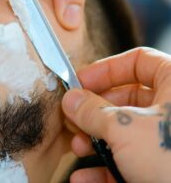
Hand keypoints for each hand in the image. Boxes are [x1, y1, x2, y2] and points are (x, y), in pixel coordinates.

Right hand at [62, 47, 170, 182]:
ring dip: (95, 139)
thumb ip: (93, 110)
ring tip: (78, 147)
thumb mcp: (126, 129)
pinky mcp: (162, 167)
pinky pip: (129, 160)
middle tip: (74, 117)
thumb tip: (71, 100)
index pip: (137, 61)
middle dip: (94, 110)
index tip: (80, 81)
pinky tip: (85, 177)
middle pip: (125, 98)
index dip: (105, 68)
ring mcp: (168, 140)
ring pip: (125, 131)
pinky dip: (104, 167)